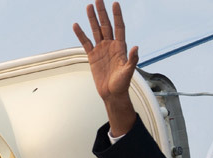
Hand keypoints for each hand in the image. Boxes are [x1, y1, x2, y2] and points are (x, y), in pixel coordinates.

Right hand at [73, 0, 137, 134]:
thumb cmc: (122, 85)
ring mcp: (101, 49)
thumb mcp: (128, 72)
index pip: (119, 27)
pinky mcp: (93, 56)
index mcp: (121, 47)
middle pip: (106, 25)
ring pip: (96, 31)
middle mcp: (111, 46)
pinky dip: (81, 34)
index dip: (117, 16)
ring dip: (92, 19)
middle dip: (103, 12)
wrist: (112, 94)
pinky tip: (76, 25)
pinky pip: (86, 42)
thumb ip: (132, 60)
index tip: (115, 3)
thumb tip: (136, 47)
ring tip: (89, 6)